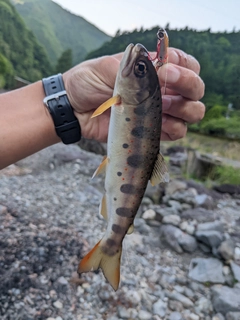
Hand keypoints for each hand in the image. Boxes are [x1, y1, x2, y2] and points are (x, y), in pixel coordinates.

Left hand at [63, 48, 204, 141]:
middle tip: (164, 91)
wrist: (73, 110)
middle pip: (196, 89)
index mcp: (153, 69)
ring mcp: (160, 111)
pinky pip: (177, 132)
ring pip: (192, 112)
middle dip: (189, 88)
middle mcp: (162, 90)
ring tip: (159, 108)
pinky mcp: (153, 131)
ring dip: (183, 110)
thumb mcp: (106, 67)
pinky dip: (174, 129)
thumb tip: (155, 63)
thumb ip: (131, 66)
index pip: (186, 64)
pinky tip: (157, 124)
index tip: (167, 72)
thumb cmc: (87, 82)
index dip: (185, 68)